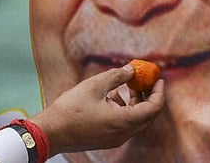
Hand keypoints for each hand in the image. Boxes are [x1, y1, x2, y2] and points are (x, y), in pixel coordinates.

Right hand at [28, 65, 164, 155]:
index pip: (153, 108)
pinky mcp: (107, 139)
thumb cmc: (71, 109)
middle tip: (145, 79)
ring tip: (126, 84)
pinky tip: (111, 96)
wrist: (51, 132)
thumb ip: (116, 76)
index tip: (158, 78)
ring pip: (135, 120)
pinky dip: (125, 110)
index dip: (158, 92)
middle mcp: (124, 133)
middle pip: (147, 115)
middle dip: (148, 95)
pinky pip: (124, 124)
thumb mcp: (94, 86)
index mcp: (124, 121)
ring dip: (136, 102)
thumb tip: (131, 69)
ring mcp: (115, 139)